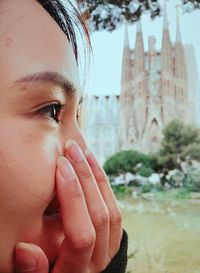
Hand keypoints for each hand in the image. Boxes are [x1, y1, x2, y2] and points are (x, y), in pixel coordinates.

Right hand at [14, 140, 121, 272]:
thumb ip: (31, 270)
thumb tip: (26, 249)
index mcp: (78, 272)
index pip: (81, 235)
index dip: (72, 198)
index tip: (60, 167)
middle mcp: (98, 261)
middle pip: (99, 216)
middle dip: (84, 178)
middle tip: (71, 150)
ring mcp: (109, 248)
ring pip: (111, 210)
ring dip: (96, 177)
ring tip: (83, 152)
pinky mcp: (113, 238)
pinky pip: (115, 208)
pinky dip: (104, 184)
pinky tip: (93, 165)